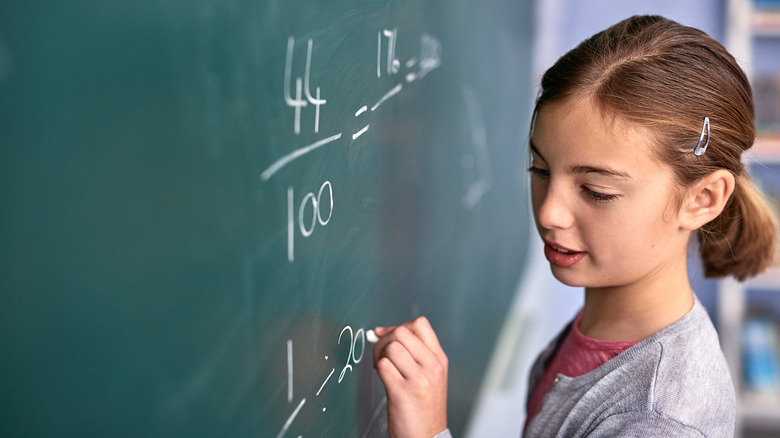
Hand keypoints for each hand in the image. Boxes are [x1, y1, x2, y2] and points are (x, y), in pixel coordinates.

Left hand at [372, 316, 447, 437]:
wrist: (426, 437)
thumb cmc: (423, 407)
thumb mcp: (429, 376)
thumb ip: (411, 353)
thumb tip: (380, 332)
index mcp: (439, 359)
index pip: (420, 324)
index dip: (399, 326)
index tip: (387, 336)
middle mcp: (432, 366)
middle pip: (401, 331)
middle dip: (385, 340)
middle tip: (383, 356)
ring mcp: (419, 379)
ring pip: (391, 347)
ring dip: (380, 355)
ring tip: (384, 369)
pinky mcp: (403, 392)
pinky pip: (383, 366)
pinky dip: (378, 370)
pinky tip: (385, 380)